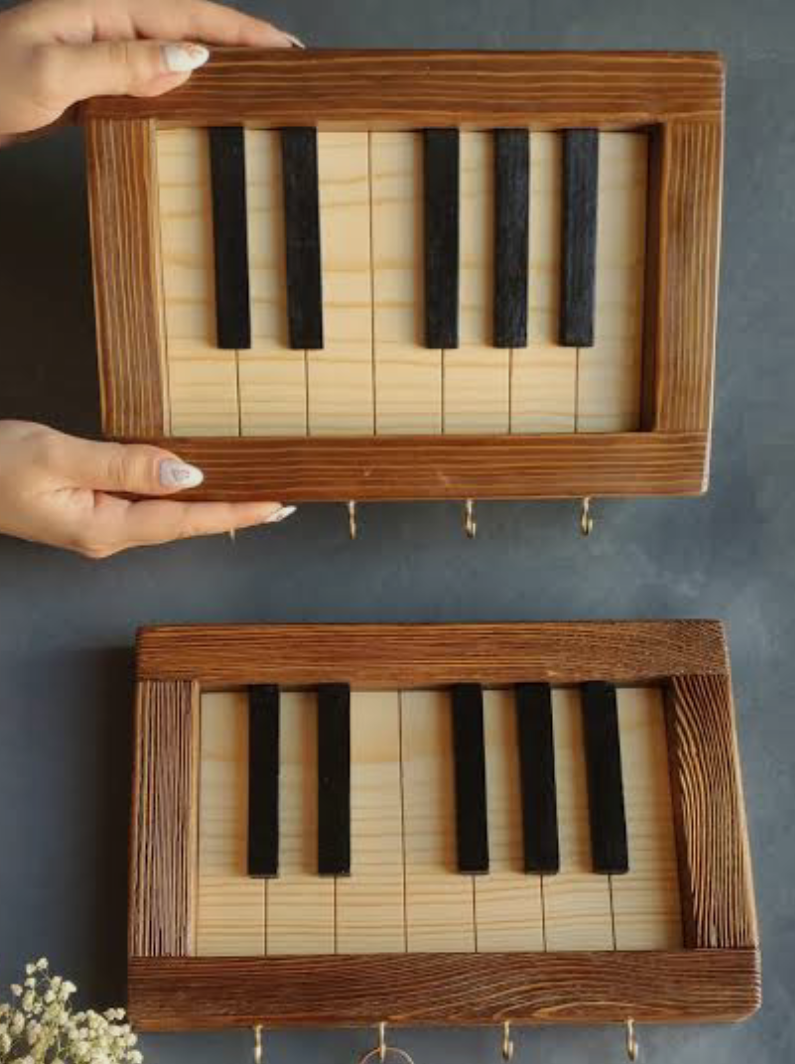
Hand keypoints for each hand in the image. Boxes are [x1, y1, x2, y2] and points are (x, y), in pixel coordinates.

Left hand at [0, 0, 298, 138]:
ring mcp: (100, 53)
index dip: (239, 29)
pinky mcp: (93, 81)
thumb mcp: (57, 72)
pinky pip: (149, 80)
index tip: (282, 44)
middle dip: (238, 42)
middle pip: (187, 28)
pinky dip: (181, 88)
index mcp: (102, 9)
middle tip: (283, 63)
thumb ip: (124, 63)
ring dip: (215, 66)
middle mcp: (106, 25)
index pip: (187, 14)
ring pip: (171, 55)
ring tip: (255, 81)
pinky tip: (197, 101)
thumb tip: (189, 58)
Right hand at [0, 421, 294, 556]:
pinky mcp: (88, 513)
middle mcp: (106, 535)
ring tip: (251, 498)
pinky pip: (143, 507)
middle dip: (233, 515)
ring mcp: (98, 527)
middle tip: (279, 506)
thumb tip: (186, 475)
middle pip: (183, 524)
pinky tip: (191, 488)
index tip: (275, 509)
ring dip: (208, 508)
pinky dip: (174, 497)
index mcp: (104, 528)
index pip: (186, 521)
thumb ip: (126, 465)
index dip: (235, 514)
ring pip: (165, 516)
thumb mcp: (61, 454)